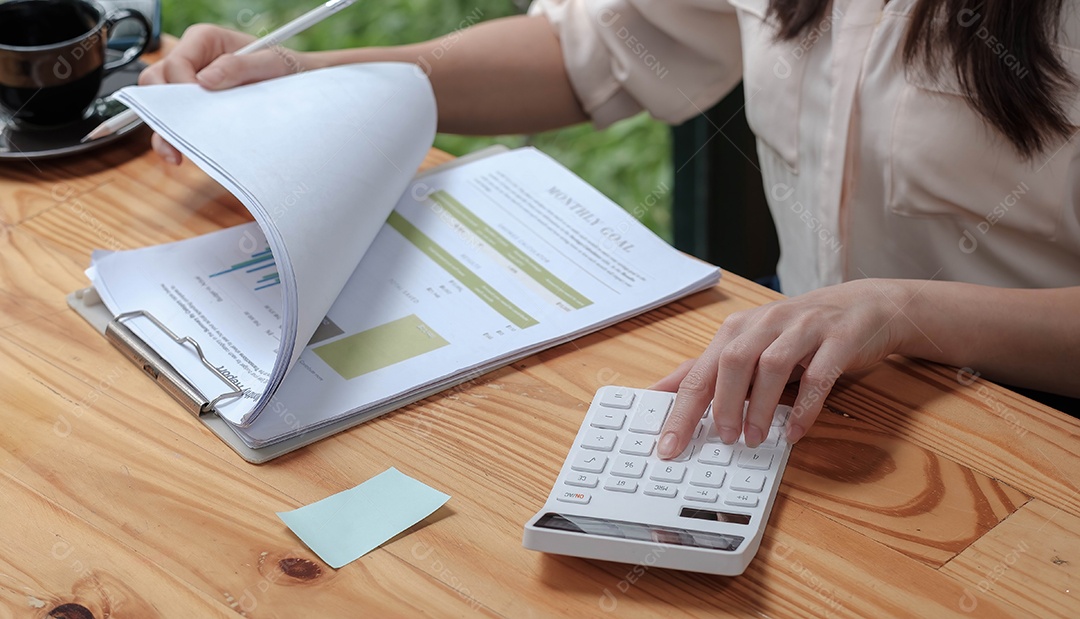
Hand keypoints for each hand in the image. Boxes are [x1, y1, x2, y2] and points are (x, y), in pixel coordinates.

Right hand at [138, 24, 308, 163]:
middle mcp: (192, 59)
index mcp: (204, 40)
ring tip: (175, 152)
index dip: (181, 88)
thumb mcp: (272, 64)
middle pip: (156, 81)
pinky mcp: (196, 106)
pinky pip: (172, 120)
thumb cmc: (288, 69)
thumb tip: (205, 79)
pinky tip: (180, 154)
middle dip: (162, 108)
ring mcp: (191, 83)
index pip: (175, 63)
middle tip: (180, 133)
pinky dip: (172, 136)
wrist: (301, 88)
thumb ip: (239, 66)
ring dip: (164, 127)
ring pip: (157, 103)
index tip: (200, 107)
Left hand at [652, 279, 912, 457]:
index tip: (668, 444)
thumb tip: (661, 393)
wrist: (867, 306)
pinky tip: (794, 431)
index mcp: (739, 328)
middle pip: (732, 362)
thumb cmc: (799, 334)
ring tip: (753, 439)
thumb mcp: (751, 346)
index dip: (682, 409)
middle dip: (723, 405)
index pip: (701, 370)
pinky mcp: (838, 340)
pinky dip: (805, 406)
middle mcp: (766, 323)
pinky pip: (819, 375)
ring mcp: (803, 328)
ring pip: (772, 365)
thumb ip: (710, 370)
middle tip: (723, 439)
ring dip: (760, 406)